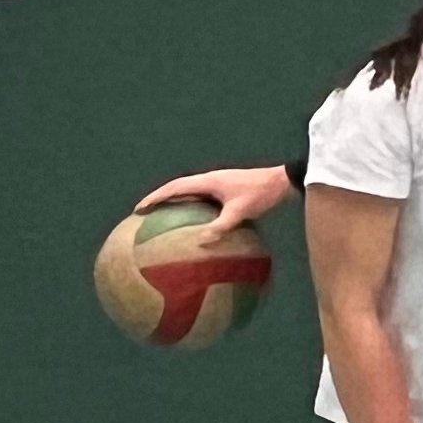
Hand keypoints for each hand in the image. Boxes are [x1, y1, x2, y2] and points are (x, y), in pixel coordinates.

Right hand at [138, 164, 294, 233]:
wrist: (283, 181)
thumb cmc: (262, 194)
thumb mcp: (241, 211)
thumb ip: (222, 226)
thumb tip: (202, 242)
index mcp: (207, 181)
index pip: (173, 188)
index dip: (154, 198)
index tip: (139, 209)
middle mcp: (209, 180)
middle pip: (177, 189)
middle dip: (159, 200)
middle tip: (143, 214)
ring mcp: (218, 185)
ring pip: (189, 193)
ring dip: (174, 203)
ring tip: (162, 219)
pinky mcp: (227, 191)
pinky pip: (202, 199)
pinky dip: (192, 208)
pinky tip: (193, 224)